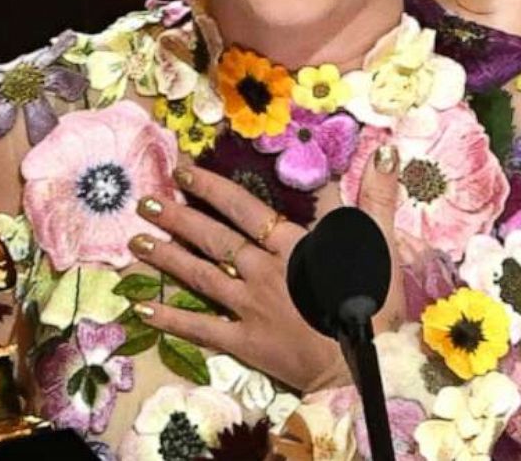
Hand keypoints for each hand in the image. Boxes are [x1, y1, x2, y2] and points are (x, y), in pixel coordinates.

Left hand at [127, 146, 404, 393]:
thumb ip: (377, 198)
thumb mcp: (380, 246)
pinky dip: (172, 319)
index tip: (181, 170)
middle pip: (213, 238)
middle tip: (145, 202)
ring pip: (201, 276)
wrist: (368, 369)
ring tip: (136, 241)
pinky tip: (142, 309)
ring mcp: (249, 308)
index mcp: (292, 246)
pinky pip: (202, 329)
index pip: (243, 208)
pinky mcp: (244, 342)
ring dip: (167, 258)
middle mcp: (263, 272)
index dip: (211, 187)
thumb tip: (384, 152)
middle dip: (177, 217)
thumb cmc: (374, 306)